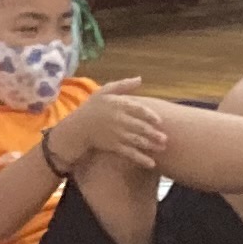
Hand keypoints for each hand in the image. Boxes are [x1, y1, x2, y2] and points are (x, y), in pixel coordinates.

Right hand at [51, 83, 170, 170]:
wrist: (77, 127)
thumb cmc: (92, 107)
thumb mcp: (105, 91)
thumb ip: (123, 85)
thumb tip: (140, 79)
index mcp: (118, 105)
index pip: (138, 109)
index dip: (150, 115)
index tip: (159, 121)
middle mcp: (119, 120)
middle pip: (140, 127)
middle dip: (154, 133)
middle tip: (165, 138)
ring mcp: (117, 134)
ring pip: (137, 140)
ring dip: (150, 145)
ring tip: (162, 149)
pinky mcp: (113, 146)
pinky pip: (129, 153)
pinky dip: (141, 159)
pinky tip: (151, 164)